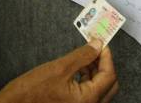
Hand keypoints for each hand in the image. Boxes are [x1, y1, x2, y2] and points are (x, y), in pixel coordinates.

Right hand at [0, 40, 118, 102]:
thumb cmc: (32, 91)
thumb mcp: (59, 68)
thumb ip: (82, 56)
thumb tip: (98, 45)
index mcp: (88, 100)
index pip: (109, 75)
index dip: (107, 56)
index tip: (102, 42)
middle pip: (109, 85)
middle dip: (104, 65)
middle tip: (96, 48)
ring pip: (100, 90)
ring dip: (97, 72)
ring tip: (87, 56)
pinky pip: (91, 95)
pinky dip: (89, 80)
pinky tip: (80, 69)